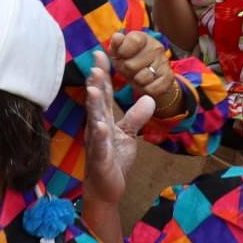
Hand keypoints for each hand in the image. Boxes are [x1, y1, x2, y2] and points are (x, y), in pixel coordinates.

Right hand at [83, 50, 154, 204]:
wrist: (105, 189)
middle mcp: (96, 127)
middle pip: (96, 102)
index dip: (102, 75)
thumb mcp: (128, 136)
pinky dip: (101, 137)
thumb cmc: (114, 160)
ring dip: (94, 104)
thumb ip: (135, 117)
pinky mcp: (100, 159)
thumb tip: (148, 98)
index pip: (103, 94)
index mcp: (103, 119)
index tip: (101, 53)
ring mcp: (96, 143)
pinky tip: (101, 126)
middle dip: (96, 83)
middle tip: (96, 63)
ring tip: (93, 87)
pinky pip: (100, 147)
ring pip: (95, 120)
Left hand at [108, 30, 179, 111]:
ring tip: (137, 75)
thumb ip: (115, 43)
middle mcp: (156, 47)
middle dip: (126, 70)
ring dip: (136, 80)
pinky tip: (146, 83)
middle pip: (131, 65)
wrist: (146, 75)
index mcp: (142, 37)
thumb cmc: (128, 59)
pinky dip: (146, 88)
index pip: (134, 41)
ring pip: (142, 78)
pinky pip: (152, 88)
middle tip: (128, 68)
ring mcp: (164, 62)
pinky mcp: (169, 77)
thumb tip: (117, 37)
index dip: (122, 51)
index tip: (121, 55)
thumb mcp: (117, 51)